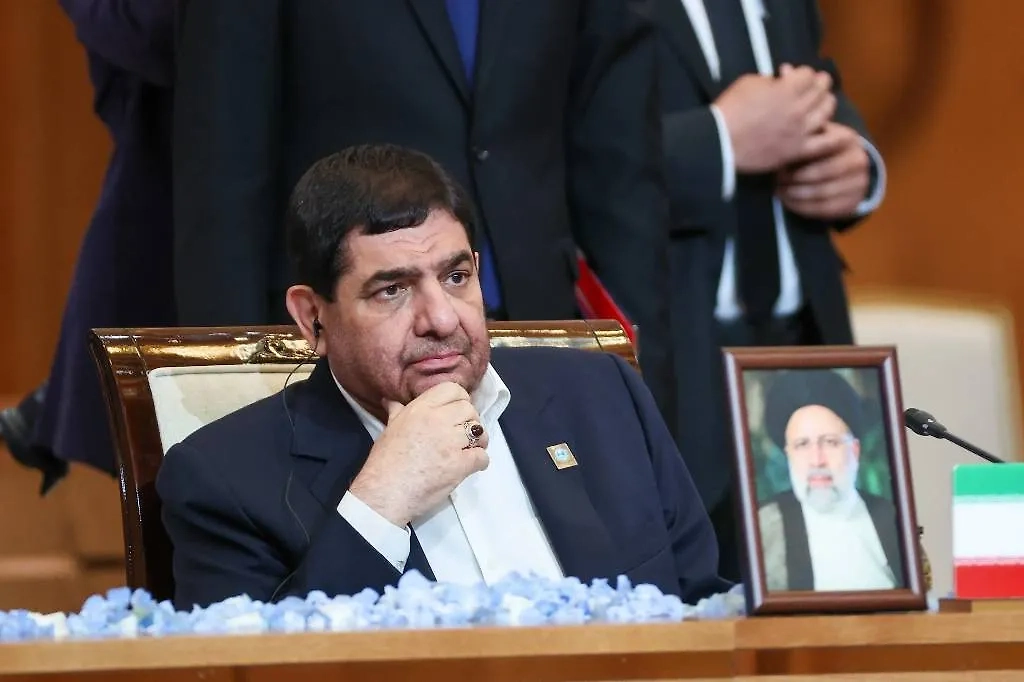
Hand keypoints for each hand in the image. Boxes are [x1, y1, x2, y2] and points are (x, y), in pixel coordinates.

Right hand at [348, 382, 488, 526]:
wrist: (384, 492)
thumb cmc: (384, 461)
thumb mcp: (389, 429)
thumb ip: (397, 412)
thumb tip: (392, 401)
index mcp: (421, 408)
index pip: (453, 389)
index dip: (459, 399)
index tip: (456, 412)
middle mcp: (438, 420)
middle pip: (469, 409)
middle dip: (470, 420)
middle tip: (462, 434)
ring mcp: (451, 442)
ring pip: (480, 431)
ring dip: (479, 440)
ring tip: (470, 448)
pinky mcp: (461, 464)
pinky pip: (482, 456)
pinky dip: (480, 461)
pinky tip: (471, 465)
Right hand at [715, 64, 834, 172]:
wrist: (720, 143)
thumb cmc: (730, 110)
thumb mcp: (748, 83)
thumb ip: (770, 79)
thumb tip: (782, 80)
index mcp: (786, 89)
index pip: (807, 74)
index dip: (802, 73)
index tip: (795, 76)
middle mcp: (798, 108)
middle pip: (821, 90)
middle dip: (818, 84)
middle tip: (815, 85)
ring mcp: (800, 130)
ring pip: (827, 111)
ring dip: (827, 103)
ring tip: (822, 103)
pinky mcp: (797, 150)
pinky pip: (824, 143)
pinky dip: (836, 136)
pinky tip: (843, 133)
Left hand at [777, 122, 870, 219]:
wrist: (847, 166)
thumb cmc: (822, 148)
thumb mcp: (815, 136)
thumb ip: (804, 138)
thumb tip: (780, 146)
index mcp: (847, 139)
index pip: (822, 149)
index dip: (798, 157)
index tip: (780, 165)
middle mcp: (858, 161)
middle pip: (822, 174)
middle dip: (795, 179)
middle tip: (777, 180)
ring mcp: (859, 184)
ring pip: (822, 194)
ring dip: (796, 195)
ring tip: (779, 191)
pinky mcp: (853, 203)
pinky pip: (825, 209)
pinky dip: (803, 208)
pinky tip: (788, 202)